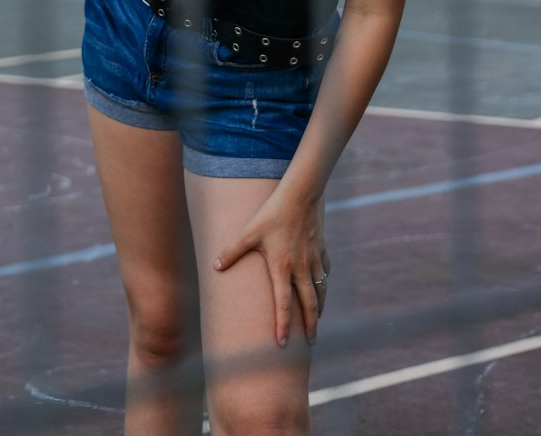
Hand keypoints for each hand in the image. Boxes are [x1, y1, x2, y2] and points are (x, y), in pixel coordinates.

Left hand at [213, 189, 330, 346]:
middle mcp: (301, 269)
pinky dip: (324, 284)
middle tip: (311, 343)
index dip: (282, 326)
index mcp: (282, 268)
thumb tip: (215, 266)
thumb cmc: (272, 213)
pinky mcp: (322, 249)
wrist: (300, 195)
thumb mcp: (248, 232)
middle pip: (309, 305)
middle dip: (310, 326)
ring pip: (321, 291)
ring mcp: (314, 260)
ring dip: (319, 308)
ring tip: (317, 321)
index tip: (282, 345)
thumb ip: (232, 251)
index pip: (283, 304)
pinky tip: (322, 287)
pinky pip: (326, 272)